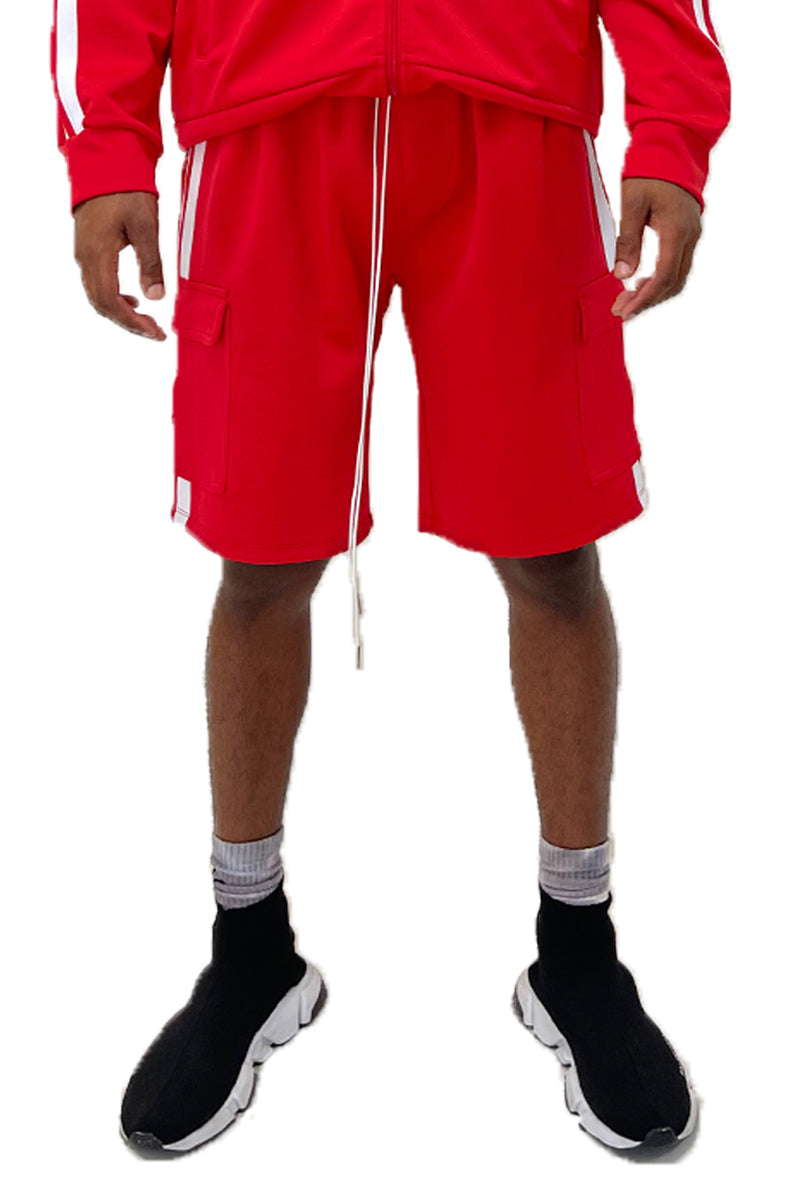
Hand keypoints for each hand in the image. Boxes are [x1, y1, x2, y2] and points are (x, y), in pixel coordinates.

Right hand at [73, 191, 166, 339]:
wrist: (105, 162)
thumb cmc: (127, 189)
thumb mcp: (146, 224)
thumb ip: (151, 262)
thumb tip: (157, 298)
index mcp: (98, 254)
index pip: (110, 301)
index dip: (132, 323)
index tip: (156, 332)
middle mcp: (85, 258)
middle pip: (101, 305)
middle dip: (129, 324)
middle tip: (156, 332)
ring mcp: (83, 254)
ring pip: (98, 297)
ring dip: (122, 313)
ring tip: (148, 321)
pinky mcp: (87, 250)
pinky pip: (96, 284)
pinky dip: (114, 299)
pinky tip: (133, 300)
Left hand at [611, 179, 701, 321]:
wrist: (674, 144)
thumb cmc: (651, 170)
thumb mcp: (632, 203)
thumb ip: (627, 241)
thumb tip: (622, 275)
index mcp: (677, 230)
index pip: (663, 277)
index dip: (643, 299)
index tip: (624, 311)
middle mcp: (690, 236)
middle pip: (672, 283)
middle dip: (647, 301)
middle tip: (621, 309)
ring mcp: (692, 234)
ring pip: (677, 277)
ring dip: (654, 292)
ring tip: (628, 298)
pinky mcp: (688, 232)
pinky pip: (678, 265)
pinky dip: (660, 279)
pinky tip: (641, 281)